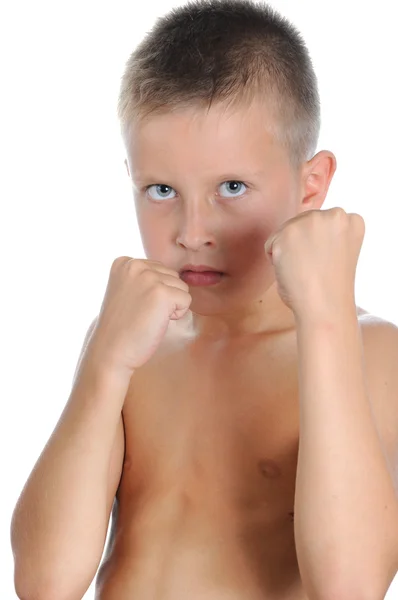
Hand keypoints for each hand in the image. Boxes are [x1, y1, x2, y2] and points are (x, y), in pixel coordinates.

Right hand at [88, 257, 191, 373]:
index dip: (153, 292)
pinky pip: (186, 300)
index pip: (159, 270)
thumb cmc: (122, 326)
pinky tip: (156, 321)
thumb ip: (144, 278)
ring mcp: (148, 277)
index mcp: (124, 262)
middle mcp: (135, 265)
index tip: (134, 305)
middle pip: (172, 276)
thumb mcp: (127, 290)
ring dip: (171, 306)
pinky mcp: (162, 293)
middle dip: (164, 297)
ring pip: (181, 287)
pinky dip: (177, 315)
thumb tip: (175, 275)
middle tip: (142, 313)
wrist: (111, 351)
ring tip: (148, 317)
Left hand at [264, 207, 364, 318]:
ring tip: (304, 270)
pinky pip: (270, 245)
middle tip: (313, 269)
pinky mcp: (289, 231)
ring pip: (285, 232)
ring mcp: (312, 221)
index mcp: (352, 221)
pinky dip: (275, 260)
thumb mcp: (338, 252)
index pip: (322, 224)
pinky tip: (292, 272)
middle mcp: (335, 215)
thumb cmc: (330, 289)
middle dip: (301, 245)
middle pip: (302, 223)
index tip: (326, 262)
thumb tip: (298, 232)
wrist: (325, 307)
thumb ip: (324, 235)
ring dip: (288, 252)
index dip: (319, 246)